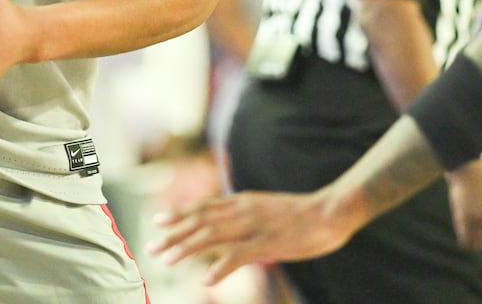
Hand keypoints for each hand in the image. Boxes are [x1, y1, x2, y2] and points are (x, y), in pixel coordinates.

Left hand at [150, 188, 352, 286]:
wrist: (329, 211)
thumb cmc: (302, 215)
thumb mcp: (267, 210)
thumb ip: (247, 216)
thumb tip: (231, 230)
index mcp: (243, 201)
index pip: (204, 206)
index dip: (179, 214)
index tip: (158, 221)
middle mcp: (242, 209)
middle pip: (200, 220)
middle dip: (174, 234)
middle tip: (152, 247)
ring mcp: (254, 225)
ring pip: (211, 236)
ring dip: (187, 249)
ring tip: (168, 261)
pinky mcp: (267, 242)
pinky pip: (238, 256)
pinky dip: (220, 267)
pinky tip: (207, 280)